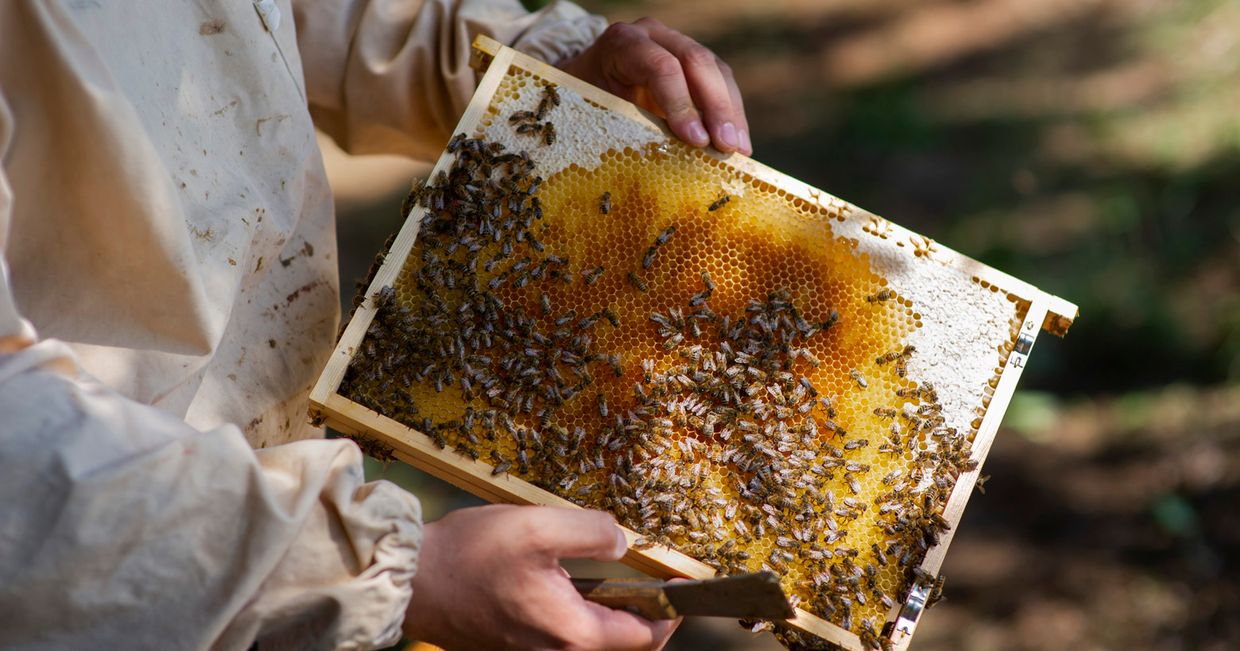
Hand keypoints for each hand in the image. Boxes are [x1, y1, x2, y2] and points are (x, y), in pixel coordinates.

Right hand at [403, 504, 680, 649]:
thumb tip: (622, 543)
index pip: (646, 636)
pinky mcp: (514, 648)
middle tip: (649, 584)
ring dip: (606, 617)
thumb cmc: (469, 555)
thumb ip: (592, 532)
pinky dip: (576, 620)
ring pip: (589, 643)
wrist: (410, 581)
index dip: (670, 610)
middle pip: (620, 645)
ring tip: (606, 581)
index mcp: (573, 632)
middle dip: (641, 617)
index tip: (680, 587)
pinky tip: (565, 586)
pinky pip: (560, 640)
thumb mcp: (538, 527)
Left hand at [559, 18, 750, 155]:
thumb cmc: (585, 102)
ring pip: (717, 71)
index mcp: (623, 42)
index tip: (697, 140)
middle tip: (727, 146)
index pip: (660, 66)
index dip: (681, 103)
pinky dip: (731, 113)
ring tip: (739, 150)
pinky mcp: (694, 64)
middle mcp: (655, 36)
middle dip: (717, 108)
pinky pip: (721, 83)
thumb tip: (661, 169)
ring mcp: (677, 44)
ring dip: (731, 113)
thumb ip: (626, 127)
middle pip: (697, 62)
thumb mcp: (595, 112)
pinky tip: (738, 142)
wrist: (586, 81)